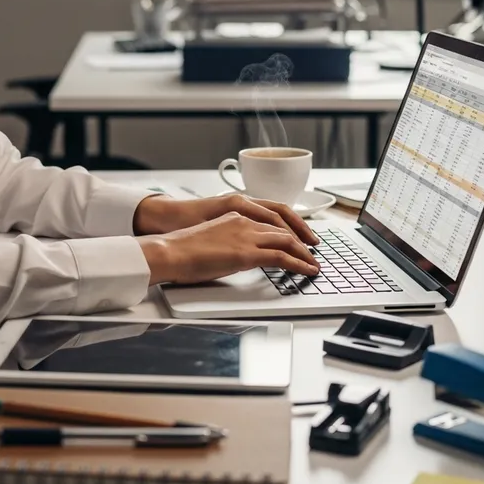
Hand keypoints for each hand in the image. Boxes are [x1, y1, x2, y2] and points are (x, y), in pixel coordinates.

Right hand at [137, 212, 320, 285]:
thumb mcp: (211, 237)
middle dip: (302, 238)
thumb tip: (235, 254)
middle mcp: (244, 219)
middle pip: (283, 226)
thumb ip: (228, 240)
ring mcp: (246, 235)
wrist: (169, 251)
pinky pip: (281, 256)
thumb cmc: (182, 248)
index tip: (299, 236)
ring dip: (304, 253)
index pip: (271, 216)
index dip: (289, 226)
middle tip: (313, 250)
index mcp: (235, 213)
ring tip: (314, 263)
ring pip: (286, 240)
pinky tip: (307, 270)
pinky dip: (299, 263)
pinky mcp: (246, 253)